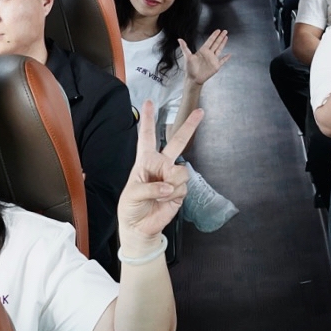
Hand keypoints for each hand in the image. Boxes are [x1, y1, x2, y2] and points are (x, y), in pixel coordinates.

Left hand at [117, 100, 203, 245]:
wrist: (140, 227)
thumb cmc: (131, 207)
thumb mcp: (131, 194)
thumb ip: (149, 187)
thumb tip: (168, 186)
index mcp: (144, 160)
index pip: (147, 136)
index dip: (148, 120)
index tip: (150, 103)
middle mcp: (161, 164)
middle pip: (177, 141)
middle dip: (189, 125)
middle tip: (200, 112)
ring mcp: (172, 176)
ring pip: (180, 170)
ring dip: (169, 183)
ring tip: (159, 193)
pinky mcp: (180, 190)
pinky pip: (182, 186)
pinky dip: (173, 194)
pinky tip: (165, 199)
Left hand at [180, 29, 230, 85]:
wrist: (193, 79)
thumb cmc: (190, 68)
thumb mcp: (187, 57)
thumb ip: (184, 47)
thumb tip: (179, 39)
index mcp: (203, 51)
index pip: (210, 41)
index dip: (214, 35)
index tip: (218, 30)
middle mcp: (209, 54)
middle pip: (216, 43)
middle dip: (220, 37)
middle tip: (225, 31)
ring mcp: (213, 59)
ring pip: (220, 49)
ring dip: (223, 43)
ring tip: (226, 37)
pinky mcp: (216, 66)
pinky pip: (222, 61)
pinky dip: (226, 58)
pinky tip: (229, 54)